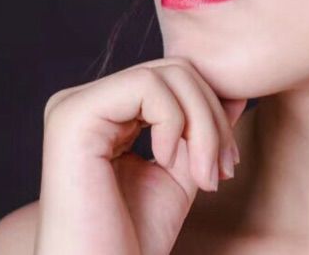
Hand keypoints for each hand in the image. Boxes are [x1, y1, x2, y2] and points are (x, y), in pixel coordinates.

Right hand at [33, 56, 246, 254]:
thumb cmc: (134, 240)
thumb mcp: (180, 174)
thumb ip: (200, 131)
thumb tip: (234, 90)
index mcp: (101, 112)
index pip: (170, 79)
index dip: (210, 113)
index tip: (227, 166)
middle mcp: (81, 101)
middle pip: (172, 70)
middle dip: (211, 119)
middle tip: (222, 172)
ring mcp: (73, 105)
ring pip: (165, 74)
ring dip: (201, 126)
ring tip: (204, 176)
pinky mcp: (74, 116)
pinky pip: (147, 87)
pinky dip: (173, 122)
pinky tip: (163, 161)